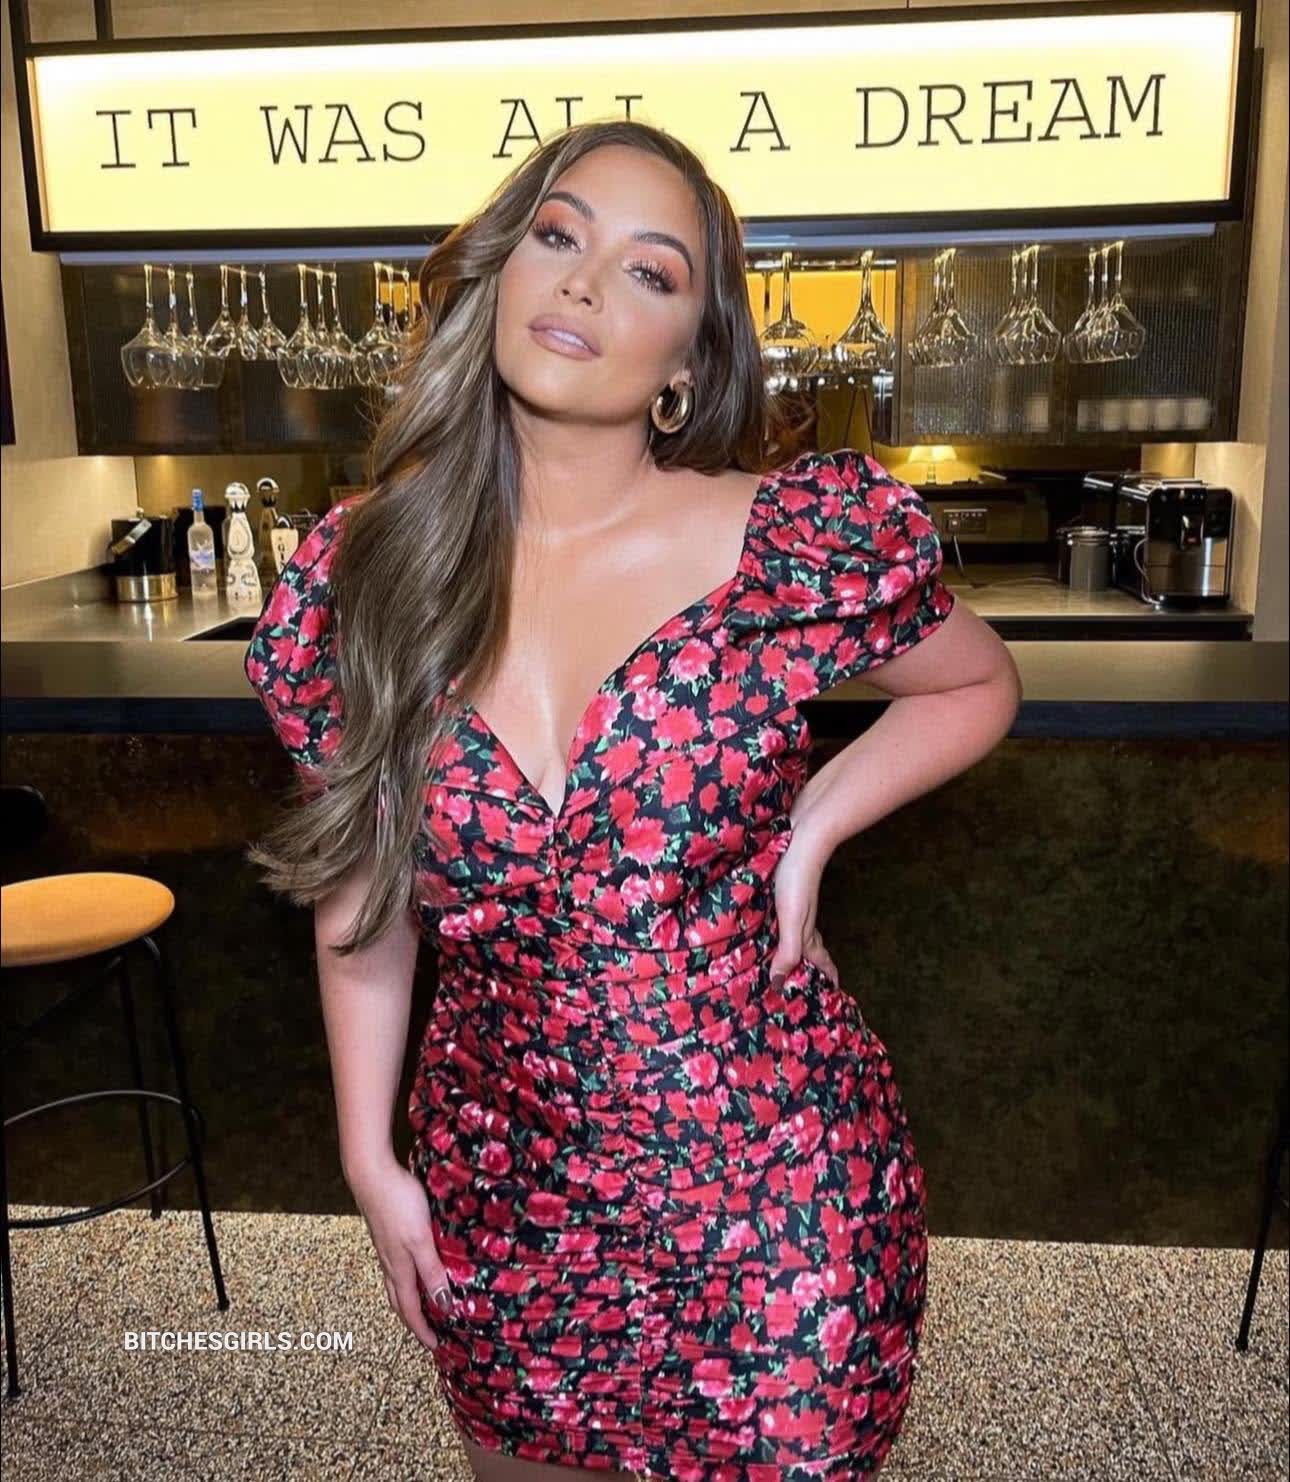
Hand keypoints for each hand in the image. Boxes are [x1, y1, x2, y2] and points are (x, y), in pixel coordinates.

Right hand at [348, 1156, 451, 1352]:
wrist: (371, 1174)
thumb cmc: (398, 1204)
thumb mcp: (420, 1240)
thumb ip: (431, 1272)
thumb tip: (443, 1307)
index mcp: (399, 1269)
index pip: (411, 1310)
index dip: (423, 1331)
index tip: (435, 1348)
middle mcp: (390, 1263)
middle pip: (400, 1301)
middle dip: (413, 1321)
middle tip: (428, 1334)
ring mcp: (385, 1248)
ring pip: (396, 1284)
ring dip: (408, 1300)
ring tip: (422, 1306)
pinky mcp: (386, 1233)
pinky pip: (396, 1267)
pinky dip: (406, 1278)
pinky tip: (414, 1267)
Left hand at [768, 823, 839, 987]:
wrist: (803, 835)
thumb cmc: (796, 878)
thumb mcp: (791, 917)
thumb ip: (788, 949)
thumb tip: (779, 984)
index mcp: (806, 930)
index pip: (820, 958)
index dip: (826, 973)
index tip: (834, 987)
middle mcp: (802, 918)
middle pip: (809, 946)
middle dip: (810, 963)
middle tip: (805, 979)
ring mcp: (794, 902)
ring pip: (796, 929)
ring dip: (793, 944)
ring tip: (785, 955)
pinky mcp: (785, 887)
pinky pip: (784, 912)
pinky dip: (780, 922)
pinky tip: (769, 917)